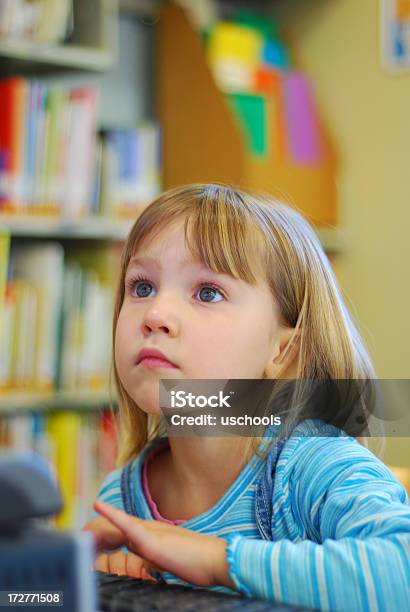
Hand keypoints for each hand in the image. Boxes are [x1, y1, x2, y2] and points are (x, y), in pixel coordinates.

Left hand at [93, 500, 236, 589]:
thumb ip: (154, 556)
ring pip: (116, 524)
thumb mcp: (169, 560)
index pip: (121, 529)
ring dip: (96, 524)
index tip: (88, 537)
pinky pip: (127, 525)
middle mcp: (149, 527)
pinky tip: (99, 506)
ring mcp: (150, 532)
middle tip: (78, 534)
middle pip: (114, 525)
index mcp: (152, 533)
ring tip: (80, 525)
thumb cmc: (198, 563)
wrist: (216, 559)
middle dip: (95, 528)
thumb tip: (145, 559)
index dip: (103, 530)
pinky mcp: (152, 540)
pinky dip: (112, 514)